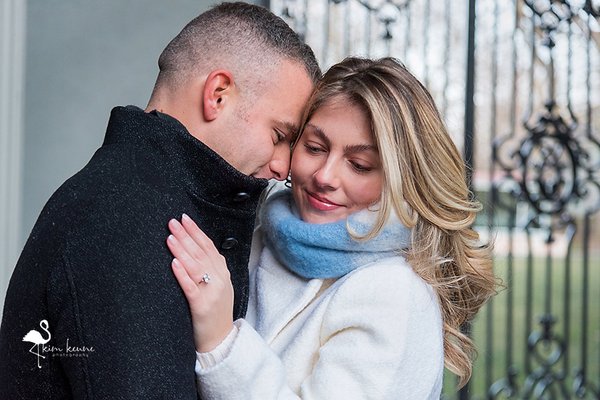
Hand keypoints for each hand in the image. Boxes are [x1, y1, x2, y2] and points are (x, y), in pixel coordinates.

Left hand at [166, 214, 233, 352]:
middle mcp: (219, 279)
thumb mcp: (220, 286)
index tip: (184, 219)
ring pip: (195, 266)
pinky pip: (190, 287)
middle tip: (172, 222)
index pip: (209, 246)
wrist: (221, 339)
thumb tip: (200, 248)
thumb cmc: (216, 312)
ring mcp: (211, 292)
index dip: (196, 231)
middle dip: (185, 235)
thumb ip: (213, 268)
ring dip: (182, 250)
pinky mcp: (201, 306)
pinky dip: (182, 274)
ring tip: (170, 237)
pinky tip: (173, 263)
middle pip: (201, 252)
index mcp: (222, 273)